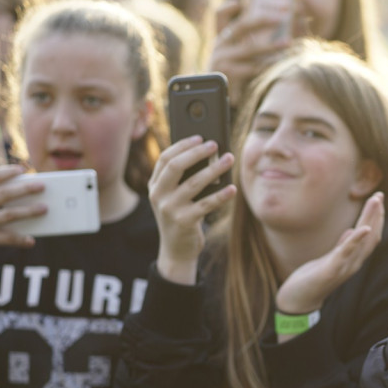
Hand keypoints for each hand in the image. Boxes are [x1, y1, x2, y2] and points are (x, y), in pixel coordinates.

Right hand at [0, 165, 46, 263]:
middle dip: (25, 189)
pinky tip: (31, 240)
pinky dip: (20, 239)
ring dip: (29, 211)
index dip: (7, 172)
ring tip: (44, 208)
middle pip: (4, 194)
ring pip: (10, 215)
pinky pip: (7, 238)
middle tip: (42, 186)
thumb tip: (22, 192)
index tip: (22, 169)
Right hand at [149, 136, 236, 283]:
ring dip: (215, 169)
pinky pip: (207, 204)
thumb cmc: (181, 217)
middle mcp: (159, 195)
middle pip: (176, 166)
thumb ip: (183, 179)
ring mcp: (170, 209)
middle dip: (197, 152)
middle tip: (215, 144)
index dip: (183, 145)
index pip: (166, 158)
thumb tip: (209, 155)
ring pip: (194, 183)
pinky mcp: (184, 222)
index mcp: (155, 185)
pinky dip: (221, 195)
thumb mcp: (175, 197)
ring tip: (229, 159)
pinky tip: (233, 188)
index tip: (200, 137)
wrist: (176, 250)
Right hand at [208, 0, 291, 104]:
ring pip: (250, 49)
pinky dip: (269, 65)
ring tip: (288, 43)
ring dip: (271, 45)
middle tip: (282, 17)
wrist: (221, 102)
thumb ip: (253, 44)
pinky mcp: (228, 75)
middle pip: (240, 26)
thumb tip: (286, 28)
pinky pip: (253, 68)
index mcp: (221, 39)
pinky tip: (282, 64)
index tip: (242, 1)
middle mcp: (219, 46)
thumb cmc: (236, 78)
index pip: (219, 16)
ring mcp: (222, 60)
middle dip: (262, 20)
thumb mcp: (240, 58)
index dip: (229, 7)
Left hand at [274, 191, 385, 314]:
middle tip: (380, 195)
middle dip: (376, 215)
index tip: (378, 199)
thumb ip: (342, 246)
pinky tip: (362, 228)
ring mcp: (344, 268)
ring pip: (363, 242)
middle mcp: (353, 263)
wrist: (298, 300)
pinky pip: (346, 253)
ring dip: (370, 220)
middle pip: (371, 236)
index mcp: (353, 259)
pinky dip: (356, 240)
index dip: (376, 218)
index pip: (370, 237)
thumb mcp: (329, 259)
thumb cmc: (312, 279)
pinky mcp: (331, 271)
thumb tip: (351, 231)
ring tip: (375, 202)